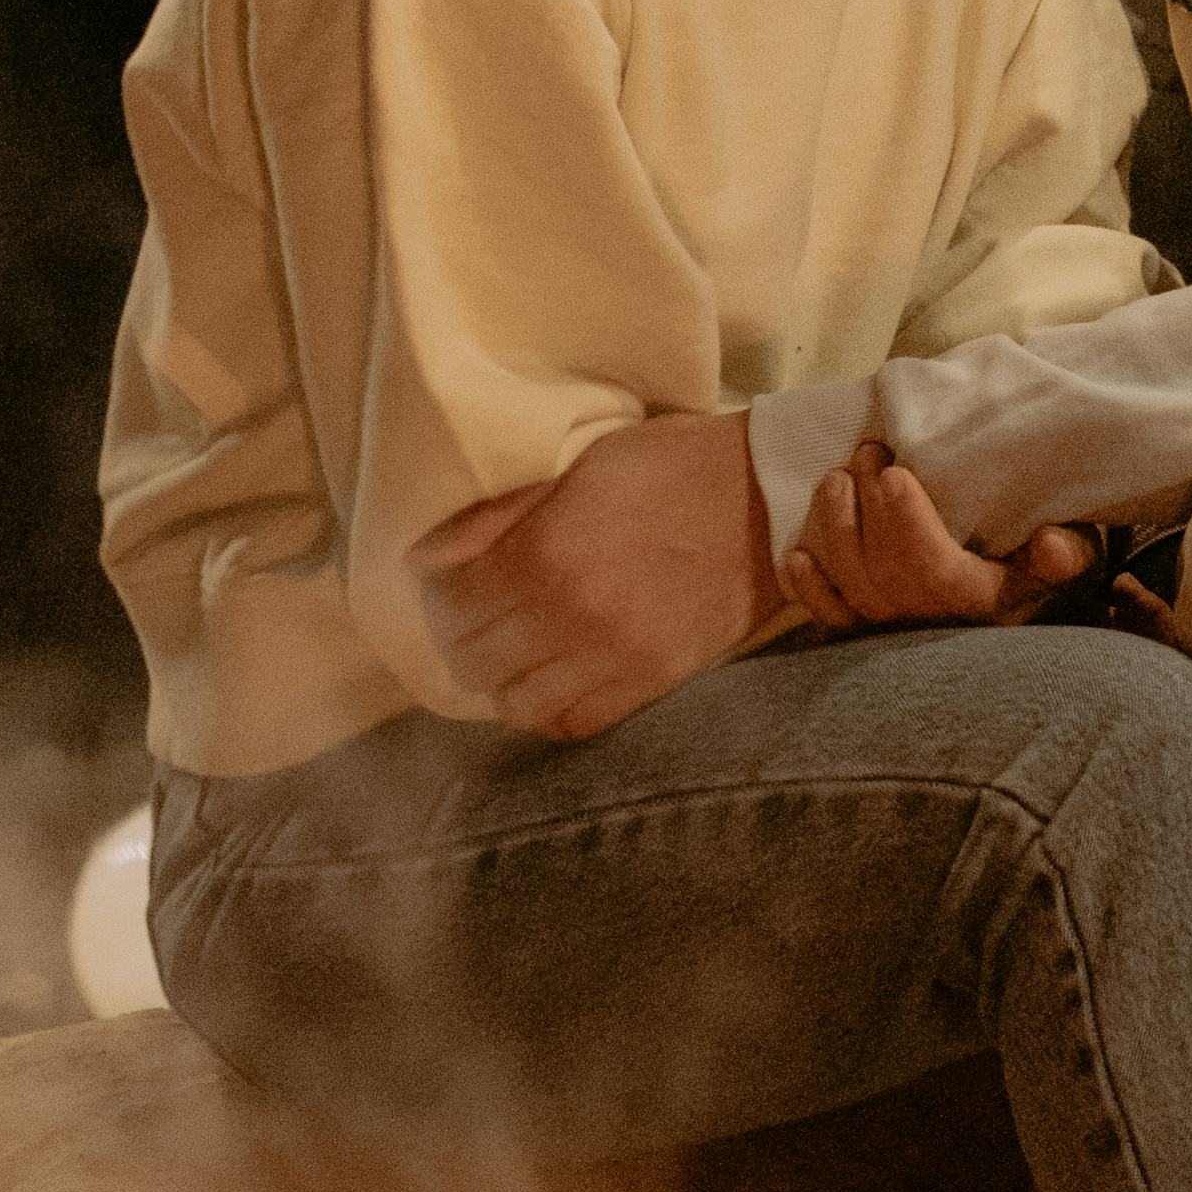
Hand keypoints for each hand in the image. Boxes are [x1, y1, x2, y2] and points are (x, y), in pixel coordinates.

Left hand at [420, 412, 773, 739]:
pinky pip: (573, 724)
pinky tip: (551, 679)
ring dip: (502, 679)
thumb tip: (426, 559)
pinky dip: (549, 709)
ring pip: (516, 704)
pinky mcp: (651, 683)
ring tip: (512, 651)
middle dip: (461, 638)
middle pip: (473, 662)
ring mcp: (613, 659)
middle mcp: (572, 617)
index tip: (448, 582)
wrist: (764, 501)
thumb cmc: (667, 468)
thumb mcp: (575, 466)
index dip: (438, 596)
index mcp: (545, 555)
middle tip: (476, 615)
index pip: (451, 607)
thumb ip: (497, 517)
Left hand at [786, 441, 1103, 632]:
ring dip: (834, 522)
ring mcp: (891, 628)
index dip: (903, 515)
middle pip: (877, 558)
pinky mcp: (868, 635)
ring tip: (837, 478)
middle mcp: (925, 617)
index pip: (926, 562)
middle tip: (869, 451)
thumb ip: (1067, 553)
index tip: (896, 469)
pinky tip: (797, 553)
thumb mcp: (1073, 561)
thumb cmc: (1041, 576)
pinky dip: (808, 586)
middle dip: (865, 497)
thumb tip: (1051, 543)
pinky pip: (829, 616)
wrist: (1023, 633)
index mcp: (972, 597)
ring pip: (848, 577)